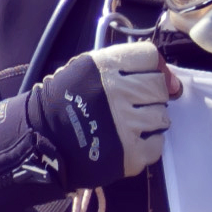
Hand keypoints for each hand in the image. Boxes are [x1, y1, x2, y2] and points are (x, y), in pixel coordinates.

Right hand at [29, 42, 171, 186]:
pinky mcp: (130, 154)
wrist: (39, 140)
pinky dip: (148, 144)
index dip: (150, 68)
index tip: (142, 79)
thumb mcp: (85, 70)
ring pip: (162, 116)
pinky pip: (157, 144)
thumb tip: (172, 81)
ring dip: (151, 120)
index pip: (149, 56)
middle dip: (151, 95)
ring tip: (130, 124)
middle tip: (134, 105)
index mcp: (105, 66)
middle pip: (159, 87)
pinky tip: (130, 142)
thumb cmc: (65, 101)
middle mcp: (116, 92)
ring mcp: (124, 125)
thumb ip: (125, 66)